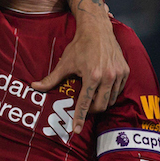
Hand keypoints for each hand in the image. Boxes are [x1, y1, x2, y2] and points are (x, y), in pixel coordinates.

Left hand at [33, 0, 127, 132]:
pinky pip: (118, 90)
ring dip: (101, 102)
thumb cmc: (79, 46)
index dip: (80, 119)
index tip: (76, 131)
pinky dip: (110, 92)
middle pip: (100, 106)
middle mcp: (108, 77)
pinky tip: (102, 87)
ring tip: (92, 95)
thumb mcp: (64, 63)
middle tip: (84, 107)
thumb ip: (51, 78)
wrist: (97, 29)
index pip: (85, 104)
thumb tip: (34, 87)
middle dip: (91, 110)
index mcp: (92, 76)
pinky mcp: (125, 71)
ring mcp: (118, 74)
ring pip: (111, 100)